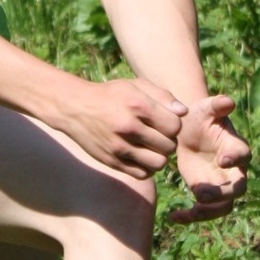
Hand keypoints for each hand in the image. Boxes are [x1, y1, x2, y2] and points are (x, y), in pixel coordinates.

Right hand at [60, 76, 185, 177]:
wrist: (75, 107)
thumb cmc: (110, 95)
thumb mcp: (135, 86)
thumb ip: (163, 96)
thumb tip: (184, 113)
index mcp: (137, 105)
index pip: (174, 126)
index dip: (174, 124)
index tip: (164, 121)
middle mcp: (128, 127)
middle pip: (169, 146)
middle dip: (168, 141)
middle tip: (158, 135)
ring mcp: (119, 147)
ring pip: (158, 163)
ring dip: (160, 156)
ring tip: (152, 147)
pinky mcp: (112, 161)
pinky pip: (142, 173)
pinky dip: (147, 167)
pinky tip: (141, 155)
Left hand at [169, 95, 249, 223]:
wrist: (186, 131)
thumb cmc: (199, 117)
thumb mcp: (205, 109)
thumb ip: (216, 106)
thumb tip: (229, 101)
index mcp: (235, 147)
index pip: (243, 155)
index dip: (235, 158)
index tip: (222, 160)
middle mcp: (233, 170)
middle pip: (238, 188)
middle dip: (224, 194)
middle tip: (202, 193)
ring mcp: (220, 184)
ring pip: (224, 206)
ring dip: (209, 211)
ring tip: (190, 210)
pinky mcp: (205, 194)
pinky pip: (204, 211)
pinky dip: (191, 217)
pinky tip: (173, 217)